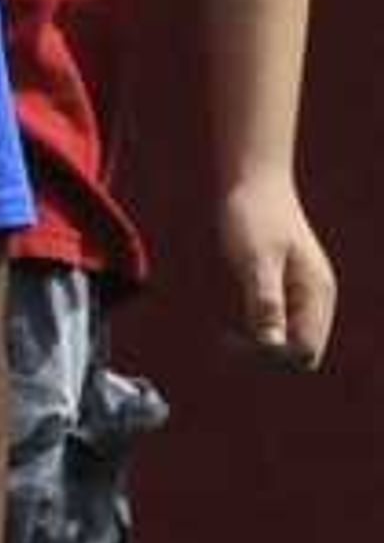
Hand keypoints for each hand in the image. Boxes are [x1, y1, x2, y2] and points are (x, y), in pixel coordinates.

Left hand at [219, 169, 334, 366]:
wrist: (253, 183)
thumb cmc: (254, 216)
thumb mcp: (256, 260)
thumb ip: (265, 302)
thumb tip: (272, 345)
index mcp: (317, 294)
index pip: (306, 351)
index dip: (273, 358)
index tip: (236, 342)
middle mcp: (315, 300)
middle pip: (301, 354)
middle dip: (267, 358)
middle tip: (226, 342)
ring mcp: (301, 298)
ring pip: (287, 345)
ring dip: (259, 349)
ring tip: (225, 339)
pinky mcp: (284, 294)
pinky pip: (276, 330)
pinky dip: (255, 336)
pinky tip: (229, 329)